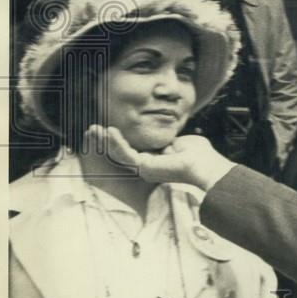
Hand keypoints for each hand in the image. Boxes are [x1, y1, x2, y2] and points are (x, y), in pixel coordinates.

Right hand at [84, 125, 236, 191]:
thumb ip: (165, 141)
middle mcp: (144, 167)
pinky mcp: (143, 167)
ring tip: (95, 129)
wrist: (204, 164)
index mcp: (152, 161)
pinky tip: (110, 132)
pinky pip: (125, 154)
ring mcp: (143, 169)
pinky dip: (117, 142)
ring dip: (106, 141)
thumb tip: (162, 138)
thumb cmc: (198, 154)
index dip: (116, 140)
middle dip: (105, 141)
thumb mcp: (177, 142)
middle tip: (92, 129)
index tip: (107, 128)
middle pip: (118, 153)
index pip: (129, 150)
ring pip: (118, 154)